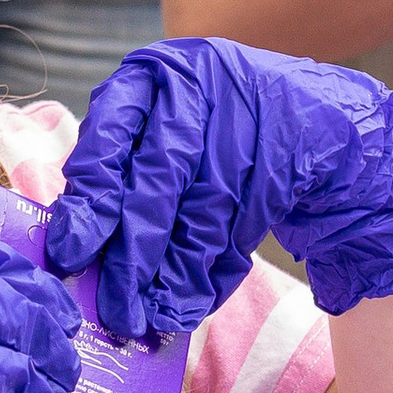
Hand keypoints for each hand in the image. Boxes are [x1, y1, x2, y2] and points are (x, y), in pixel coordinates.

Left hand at [45, 37, 392, 336]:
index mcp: (152, 74)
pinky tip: (193, 299)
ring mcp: (249, 109)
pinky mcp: (290, 146)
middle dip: (133, 254)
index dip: (90, 201)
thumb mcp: (164, 138)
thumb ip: (123, 179)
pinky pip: (244, 220)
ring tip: (152, 317)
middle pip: (156, 180)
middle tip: (114, 308)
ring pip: (202, 208)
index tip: (71, 253)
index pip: (109, 139)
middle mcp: (198, 82)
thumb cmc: (219, 138)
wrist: (322, 125)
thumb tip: (76, 252)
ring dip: (176, 273)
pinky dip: (215, 266)